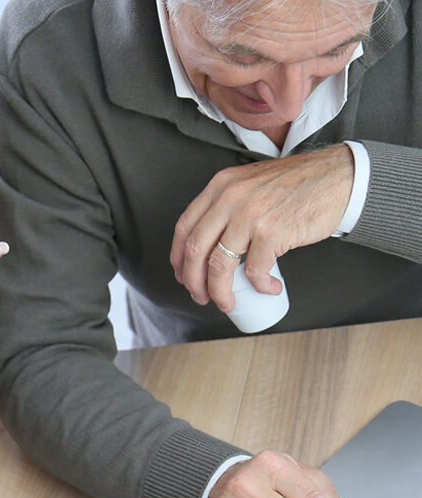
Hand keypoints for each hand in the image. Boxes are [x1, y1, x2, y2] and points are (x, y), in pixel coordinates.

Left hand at [170, 145, 353, 311]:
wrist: (337, 178)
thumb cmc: (296, 185)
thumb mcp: (249, 184)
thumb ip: (227, 205)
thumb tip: (211, 244)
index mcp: (220, 186)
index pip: (184, 227)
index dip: (178, 257)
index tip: (182, 274)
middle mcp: (229, 198)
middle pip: (195, 249)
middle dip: (193, 281)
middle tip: (200, 295)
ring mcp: (249, 214)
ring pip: (220, 265)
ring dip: (220, 292)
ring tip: (228, 302)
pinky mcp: (272, 231)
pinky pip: (255, 270)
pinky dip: (259, 286)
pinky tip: (267, 288)